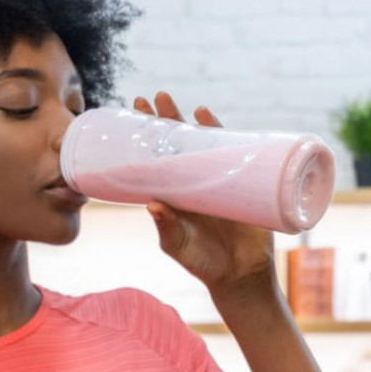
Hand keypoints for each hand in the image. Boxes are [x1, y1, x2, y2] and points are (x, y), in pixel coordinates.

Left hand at [132, 91, 275, 295]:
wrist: (241, 273)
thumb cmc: (203, 262)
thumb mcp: (179, 246)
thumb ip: (167, 228)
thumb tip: (153, 205)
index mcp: (171, 195)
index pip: (153, 162)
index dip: (143, 141)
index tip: (129, 120)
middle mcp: (189, 183)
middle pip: (173, 145)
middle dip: (160, 121)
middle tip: (148, 98)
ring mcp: (214, 178)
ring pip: (197, 142)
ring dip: (184, 120)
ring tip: (169, 99)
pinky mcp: (238, 179)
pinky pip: (228, 149)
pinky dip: (218, 130)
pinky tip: (206, 113)